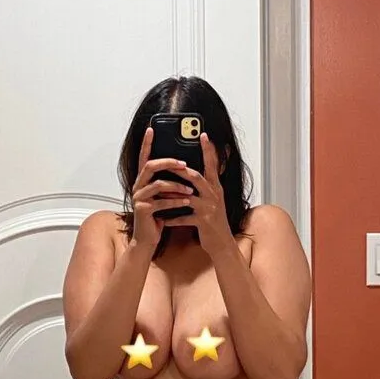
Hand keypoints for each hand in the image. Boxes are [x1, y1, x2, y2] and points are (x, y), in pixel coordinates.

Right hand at [131, 127, 193, 250]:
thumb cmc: (156, 217)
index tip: (151, 129)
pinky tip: (186, 201)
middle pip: (150, 166)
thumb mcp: (163, 197)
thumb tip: (183, 168)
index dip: (146, 144)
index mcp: (143, 181)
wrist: (147, 239)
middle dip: (168, 163)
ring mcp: (139, 198)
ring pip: (158, 184)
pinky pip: (162, 202)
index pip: (144, 158)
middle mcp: (138, 187)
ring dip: (177, 185)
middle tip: (184, 163)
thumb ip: (167, 183)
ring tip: (190, 189)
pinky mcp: (144, 210)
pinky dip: (176, 201)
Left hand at [163, 133, 233, 255]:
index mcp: (215, 188)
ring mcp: (209, 208)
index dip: (209, 150)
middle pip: (196, 177)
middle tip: (168, 161)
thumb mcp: (214, 200)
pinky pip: (184, 217)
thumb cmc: (214, 221)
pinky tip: (163, 219)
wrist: (222, 243)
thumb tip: (192, 172)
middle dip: (180, 169)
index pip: (213, 165)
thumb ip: (206, 186)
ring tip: (157, 190)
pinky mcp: (203, 222)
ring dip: (171, 193)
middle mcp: (214, 195)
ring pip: (187, 196)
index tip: (203, 135)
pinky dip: (172, 218)